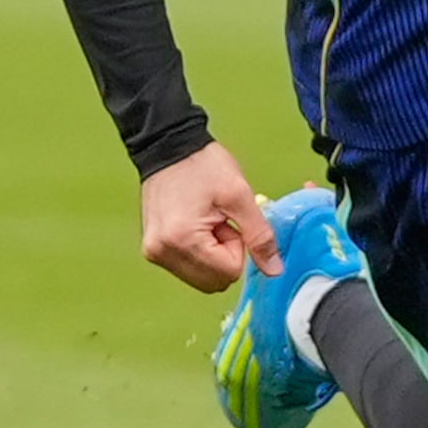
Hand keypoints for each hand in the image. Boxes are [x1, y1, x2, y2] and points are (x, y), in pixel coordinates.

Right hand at [139, 141, 277, 292]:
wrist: (168, 144)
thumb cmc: (202, 164)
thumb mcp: (239, 195)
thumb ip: (260, 236)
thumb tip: (274, 270)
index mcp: (182, 240)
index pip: (229, 272)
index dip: (238, 247)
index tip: (228, 220)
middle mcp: (162, 252)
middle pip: (214, 282)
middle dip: (225, 255)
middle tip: (219, 221)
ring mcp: (154, 253)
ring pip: (202, 279)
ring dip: (213, 255)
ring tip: (207, 221)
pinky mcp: (153, 249)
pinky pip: (188, 268)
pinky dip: (200, 252)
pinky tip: (196, 224)